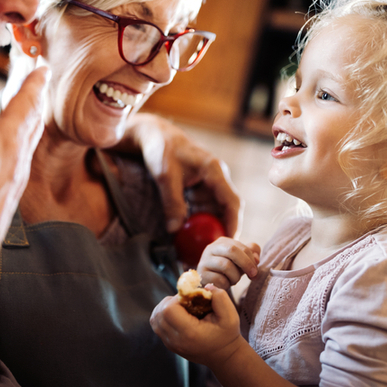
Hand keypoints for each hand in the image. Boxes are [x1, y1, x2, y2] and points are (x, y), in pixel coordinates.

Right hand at [0, 48, 48, 294]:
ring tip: (28, 109)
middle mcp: (17, 161)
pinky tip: (6, 152)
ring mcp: (12, 180)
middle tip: (41, 80)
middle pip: (32, 121)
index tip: (43, 64)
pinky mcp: (3, 196)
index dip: (34, 81)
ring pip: (27, 141)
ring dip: (30, 119)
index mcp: (7, 143)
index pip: (26, 103)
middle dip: (36, 97)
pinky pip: (17, 159)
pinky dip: (17, 142)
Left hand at [121, 113, 240, 234]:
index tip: (229, 242)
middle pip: (224, 209)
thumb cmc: (161, 150)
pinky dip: (196, 219)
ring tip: (197, 245)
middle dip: (219, 229)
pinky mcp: (198, 186)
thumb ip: (172, 202)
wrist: (153, 135)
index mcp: (213, 170)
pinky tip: (187, 232)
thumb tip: (175, 230)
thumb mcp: (165, 176)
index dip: (233, 223)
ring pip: (212, 210)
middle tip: (210, 250)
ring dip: (205, 226)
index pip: (231, 201)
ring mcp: (208, 182)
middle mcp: (215, 176)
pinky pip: (202, 207)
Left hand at [150, 286, 242, 368]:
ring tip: (182, 308)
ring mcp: (170, 344)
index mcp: (190, 333)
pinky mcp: (168, 344)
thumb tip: (205, 287)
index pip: (168, 310)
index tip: (190, 299)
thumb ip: (220, 297)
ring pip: (155, 318)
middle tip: (186, 302)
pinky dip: (163, 315)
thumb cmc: (227, 335)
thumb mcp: (230, 316)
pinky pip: (157, 325)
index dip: (177, 298)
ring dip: (165, 308)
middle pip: (159, 313)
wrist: (224, 356)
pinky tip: (178, 315)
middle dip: (170, 301)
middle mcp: (176, 340)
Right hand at [198, 239, 260, 289]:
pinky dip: (226, 284)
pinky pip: (219, 279)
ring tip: (234, 280)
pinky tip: (225, 284)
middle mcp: (211, 248)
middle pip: (232, 250)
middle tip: (253, 275)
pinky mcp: (201, 274)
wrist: (211, 281)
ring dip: (235, 276)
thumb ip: (251, 253)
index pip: (240, 246)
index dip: (251, 258)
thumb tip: (256, 259)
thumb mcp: (241, 259)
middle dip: (246, 263)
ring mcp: (204, 260)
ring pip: (226, 265)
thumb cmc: (229, 268)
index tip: (255, 271)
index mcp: (222, 242)